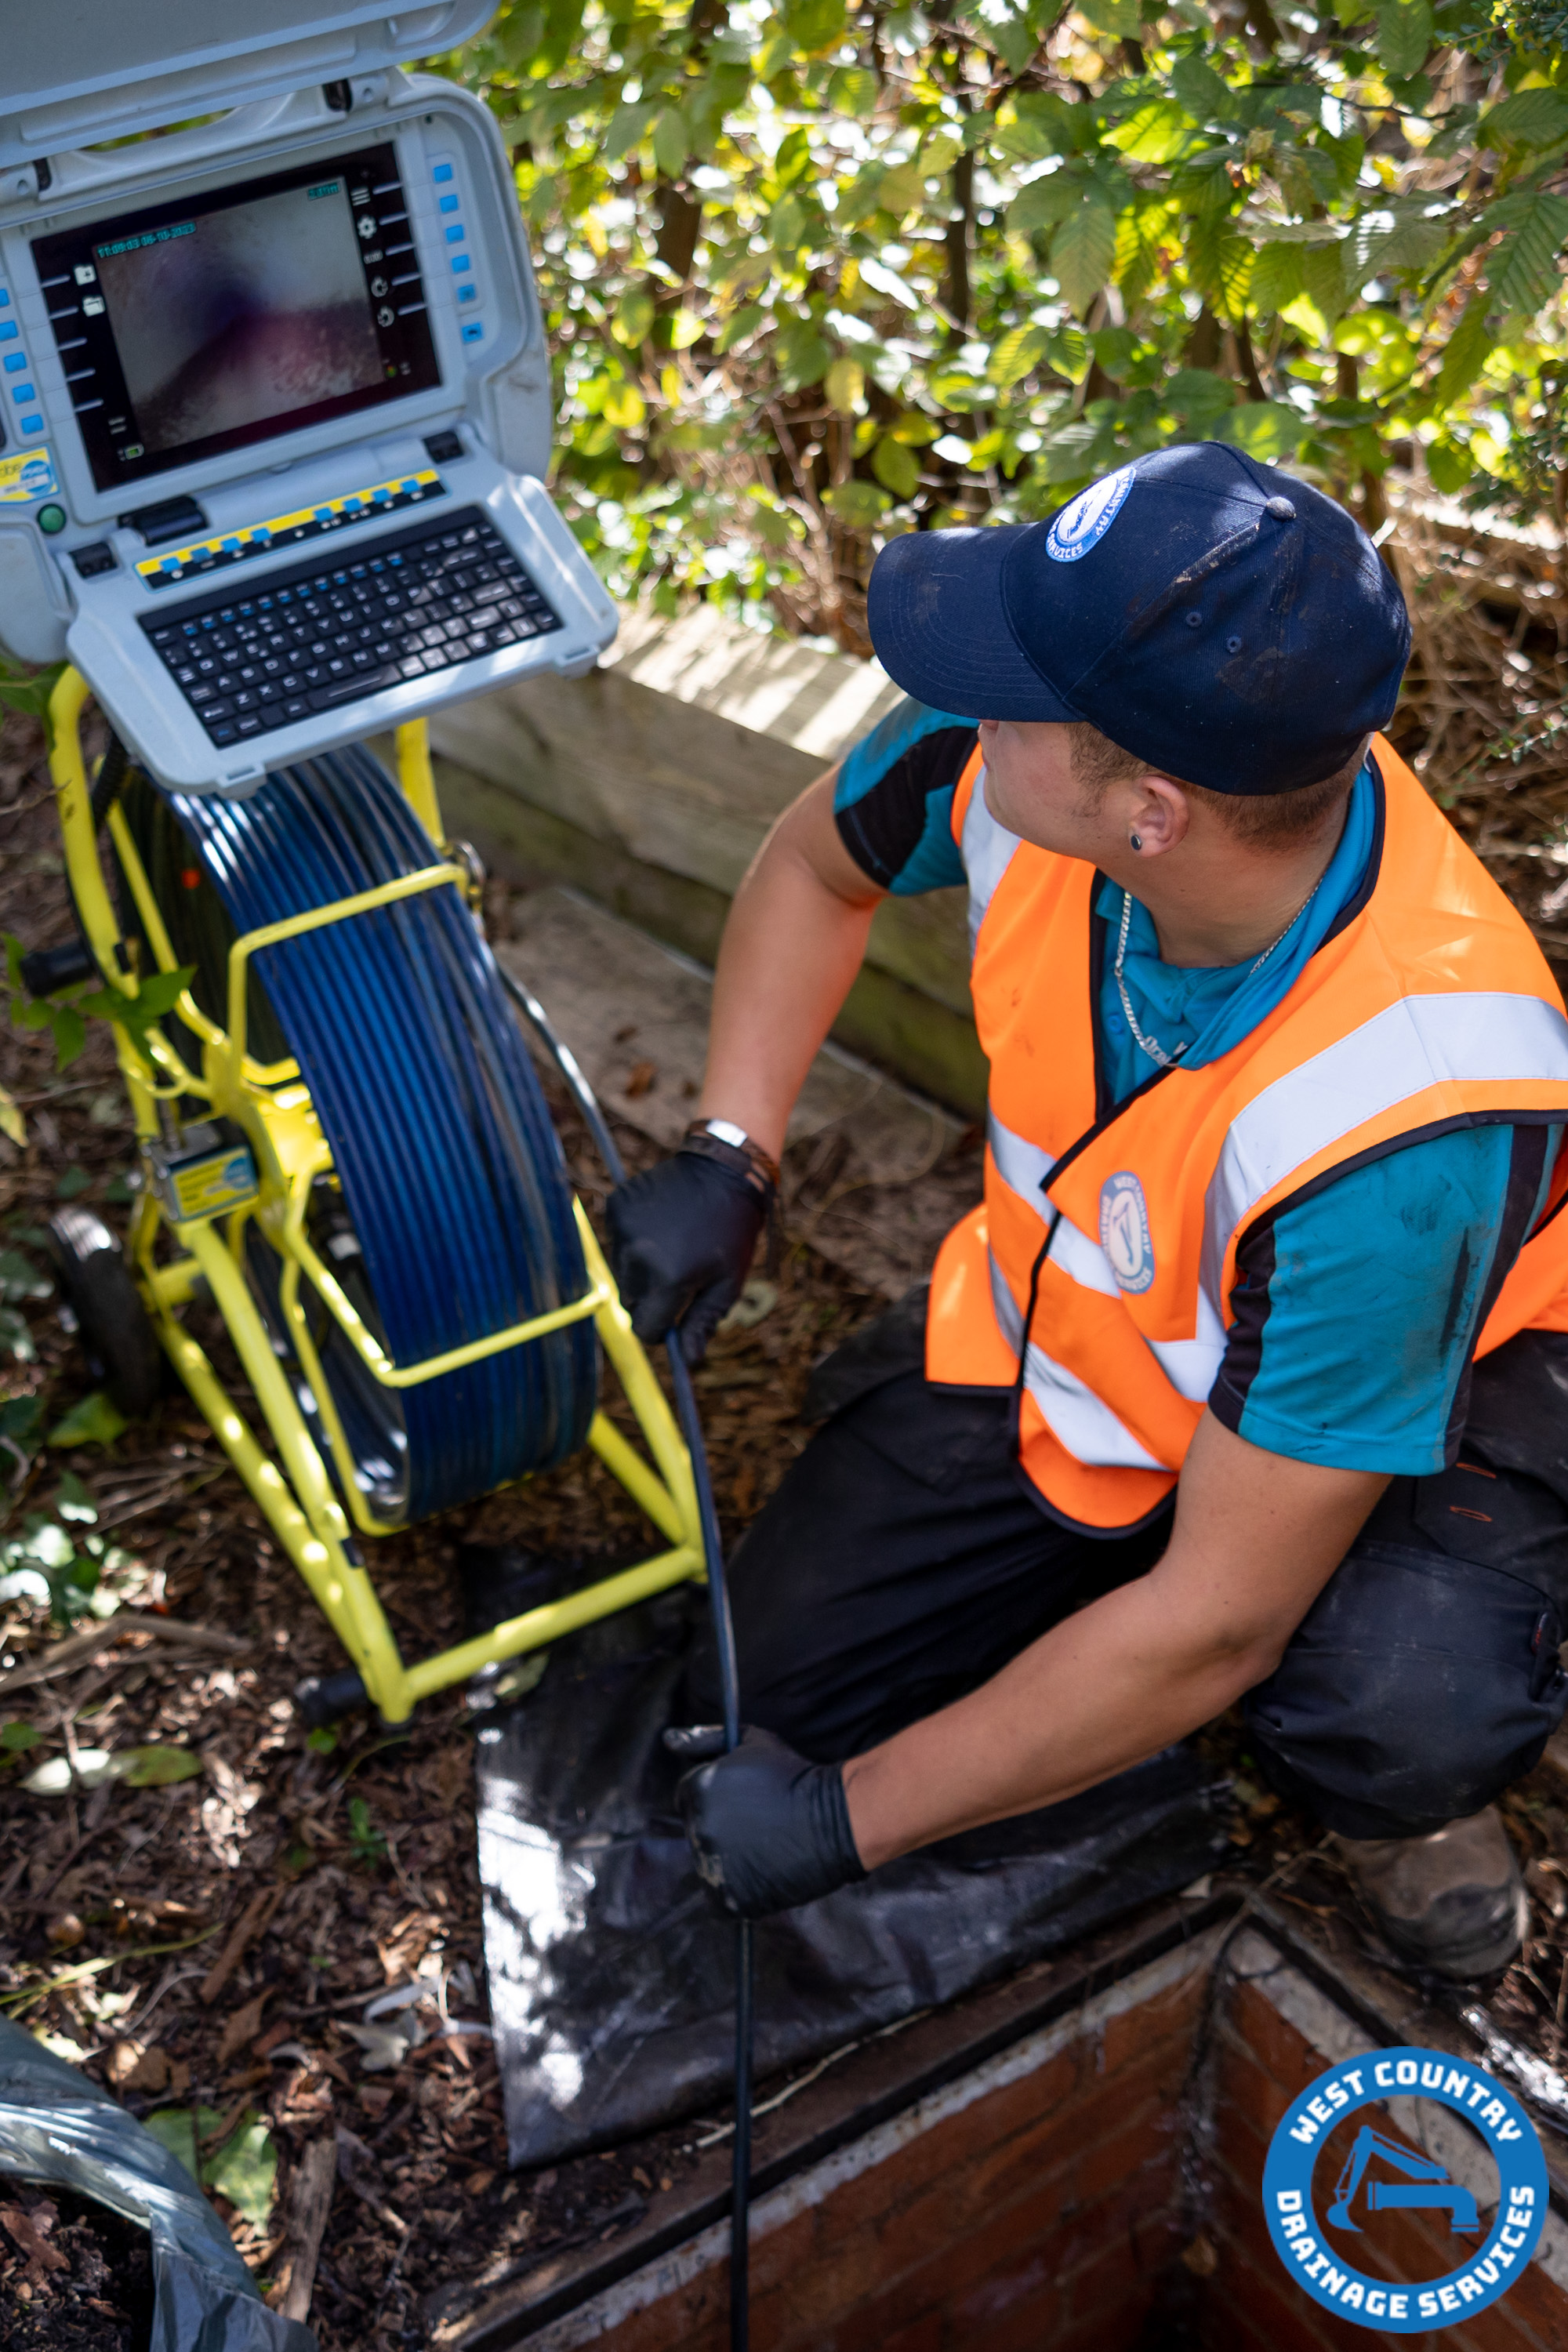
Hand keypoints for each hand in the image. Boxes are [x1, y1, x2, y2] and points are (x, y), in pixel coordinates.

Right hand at [606, 1146, 767, 1360]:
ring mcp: (622, 1228)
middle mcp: (638, 1255)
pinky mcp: (615, 1207)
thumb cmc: (731, 1231)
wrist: (723, 1169)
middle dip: (650, 1298)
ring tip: (672, 1246)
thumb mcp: (727, 1282)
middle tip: (679, 1278)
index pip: (645, 1327)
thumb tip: (689, 1361)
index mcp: (668, 1278)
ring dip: (641, 1270)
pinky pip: (616, 1241)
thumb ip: (703, 1323)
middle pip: (630, 1300)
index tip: (673, 1319)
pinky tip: (660, 1225)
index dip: (660, 1329)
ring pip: (621, 1271)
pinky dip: (633, 1242)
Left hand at [676, 1725, 867, 1917]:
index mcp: (697, 1790)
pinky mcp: (728, 1898)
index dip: (715, 1799)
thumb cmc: (793, 1775)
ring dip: (727, 1858)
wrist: (835, 1819)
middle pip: (697, 1831)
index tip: (740, 1802)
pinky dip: (736, 1890)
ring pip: (708, 1864)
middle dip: (721, 1827)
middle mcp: (699, 1829)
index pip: (688, 1798)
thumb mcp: (751, 1743)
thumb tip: (668, 1739)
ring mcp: (713, 1866)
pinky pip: (720, 1897)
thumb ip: (705, 1738)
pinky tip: (762, 1872)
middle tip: (758, 1825)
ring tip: (764, 1847)